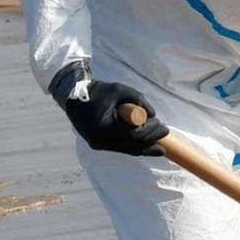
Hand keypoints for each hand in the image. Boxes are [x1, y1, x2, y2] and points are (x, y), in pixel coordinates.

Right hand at [49, 62, 167, 154]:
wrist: (74, 98)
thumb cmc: (98, 92)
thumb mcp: (119, 90)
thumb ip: (138, 99)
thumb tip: (153, 114)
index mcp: (104, 127)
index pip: (133, 135)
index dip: (151, 133)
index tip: (163, 126)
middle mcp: (100, 140)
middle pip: (132, 146)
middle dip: (151, 142)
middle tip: (165, 134)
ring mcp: (98, 145)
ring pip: (126, 150)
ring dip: (144, 149)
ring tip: (160, 149)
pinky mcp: (98, 145)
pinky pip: (120, 148)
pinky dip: (134, 148)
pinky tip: (146, 149)